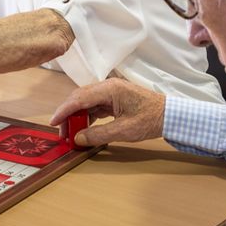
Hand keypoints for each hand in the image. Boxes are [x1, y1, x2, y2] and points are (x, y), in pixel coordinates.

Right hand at [49, 79, 165, 146]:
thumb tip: (78, 139)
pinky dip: (87, 116)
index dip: (64, 110)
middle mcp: (108, 87)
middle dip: (68, 114)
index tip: (54, 122)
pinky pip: (95, 105)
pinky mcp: (114, 99)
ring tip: (71, 132)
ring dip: (77, 116)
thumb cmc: (151, 120)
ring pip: (86, 102)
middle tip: (62, 132)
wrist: (171, 115)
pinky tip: (84, 127)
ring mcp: (111, 92)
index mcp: (110, 89)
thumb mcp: (125, 130)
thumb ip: (99, 134)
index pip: (80, 98)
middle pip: (80, 97)